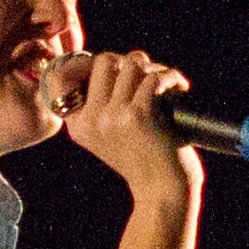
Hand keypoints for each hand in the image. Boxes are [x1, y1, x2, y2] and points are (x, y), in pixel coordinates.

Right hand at [55, 49, 202, 204]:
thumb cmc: (143, 158)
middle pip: (105, 60)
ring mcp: (112, 116)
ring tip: (166, 84)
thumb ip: (101, 103)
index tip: (116, 69)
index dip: (92, 63)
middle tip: (148, 78)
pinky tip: (180, 89)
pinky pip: (154, 77)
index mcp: (78, 124)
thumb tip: (112, 58)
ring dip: (155, 68)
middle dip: (131, 62)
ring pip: (132, 63)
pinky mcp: (137, 114)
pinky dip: (172, 78)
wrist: (162, 190)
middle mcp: (90, 119)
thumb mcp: (109, 135)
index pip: (68, 74)